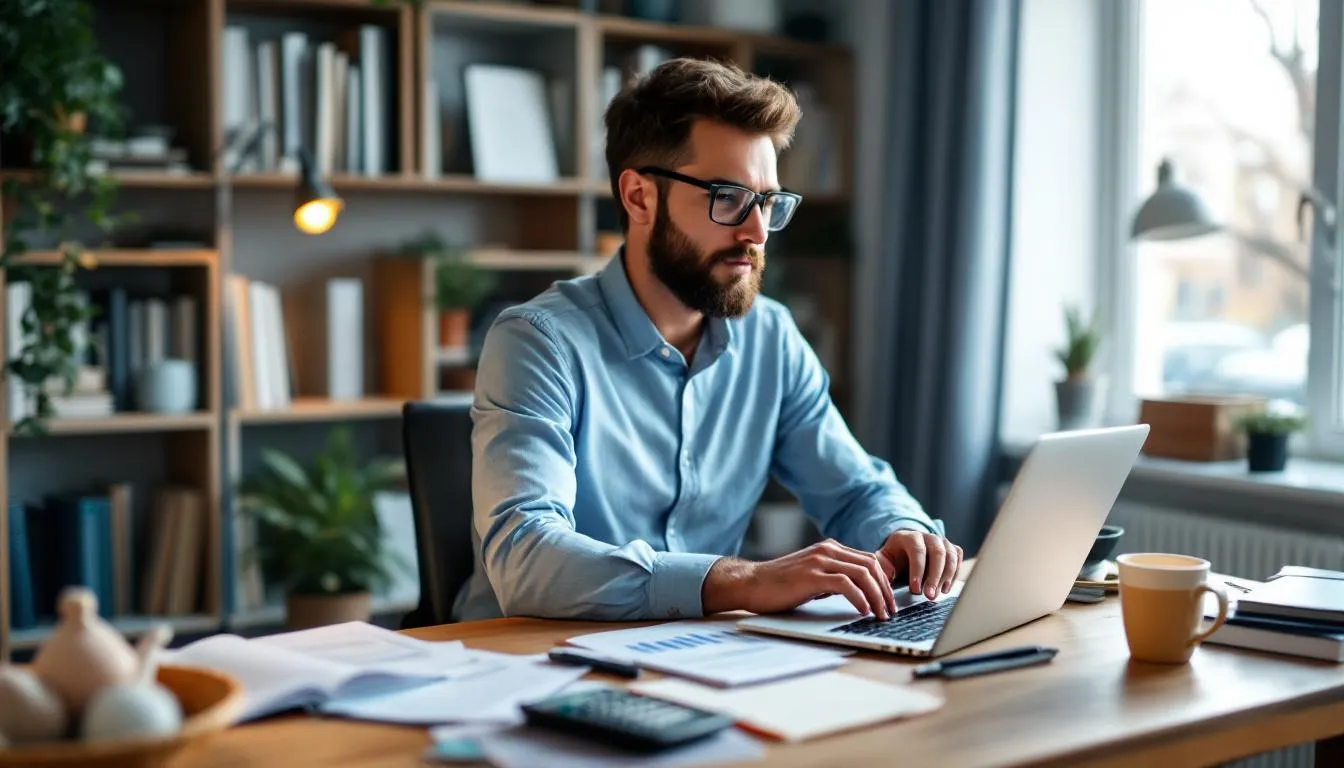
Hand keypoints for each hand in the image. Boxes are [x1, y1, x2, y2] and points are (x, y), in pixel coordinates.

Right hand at [703, 540, 895, 618]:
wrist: (751, 583)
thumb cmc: (779, 584)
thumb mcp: (812, 576)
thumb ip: (833, 577)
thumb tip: (858, 592)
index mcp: (829, 548)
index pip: (869, 559)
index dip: (884, 580)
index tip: (888, 600)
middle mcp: (827, 550)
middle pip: (871, 565)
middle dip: (885, 590)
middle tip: (890, 610)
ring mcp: (819, 561)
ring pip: (863, 573)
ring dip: (877, 596)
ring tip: (881, 614)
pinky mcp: (812, 576)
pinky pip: (846, 584)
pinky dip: (859, 598)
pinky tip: (863, 611)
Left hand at [877, 530, 963, 600]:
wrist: (904, 551)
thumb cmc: (893, 558)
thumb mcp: (883, 560)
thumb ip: (882, 565)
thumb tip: (888, 573)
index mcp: (908, 537)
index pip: (917, 550)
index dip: (918, 571)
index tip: (915, 590)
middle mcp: (928, 536)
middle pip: (938, 553)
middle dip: (935, 577)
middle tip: (930, 596)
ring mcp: (941, 541)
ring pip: (950, 556)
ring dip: (946, 577)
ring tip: (938, 595)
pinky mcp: (951, 549)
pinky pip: (958, 559)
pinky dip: (954, 574)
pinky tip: (945, 588)